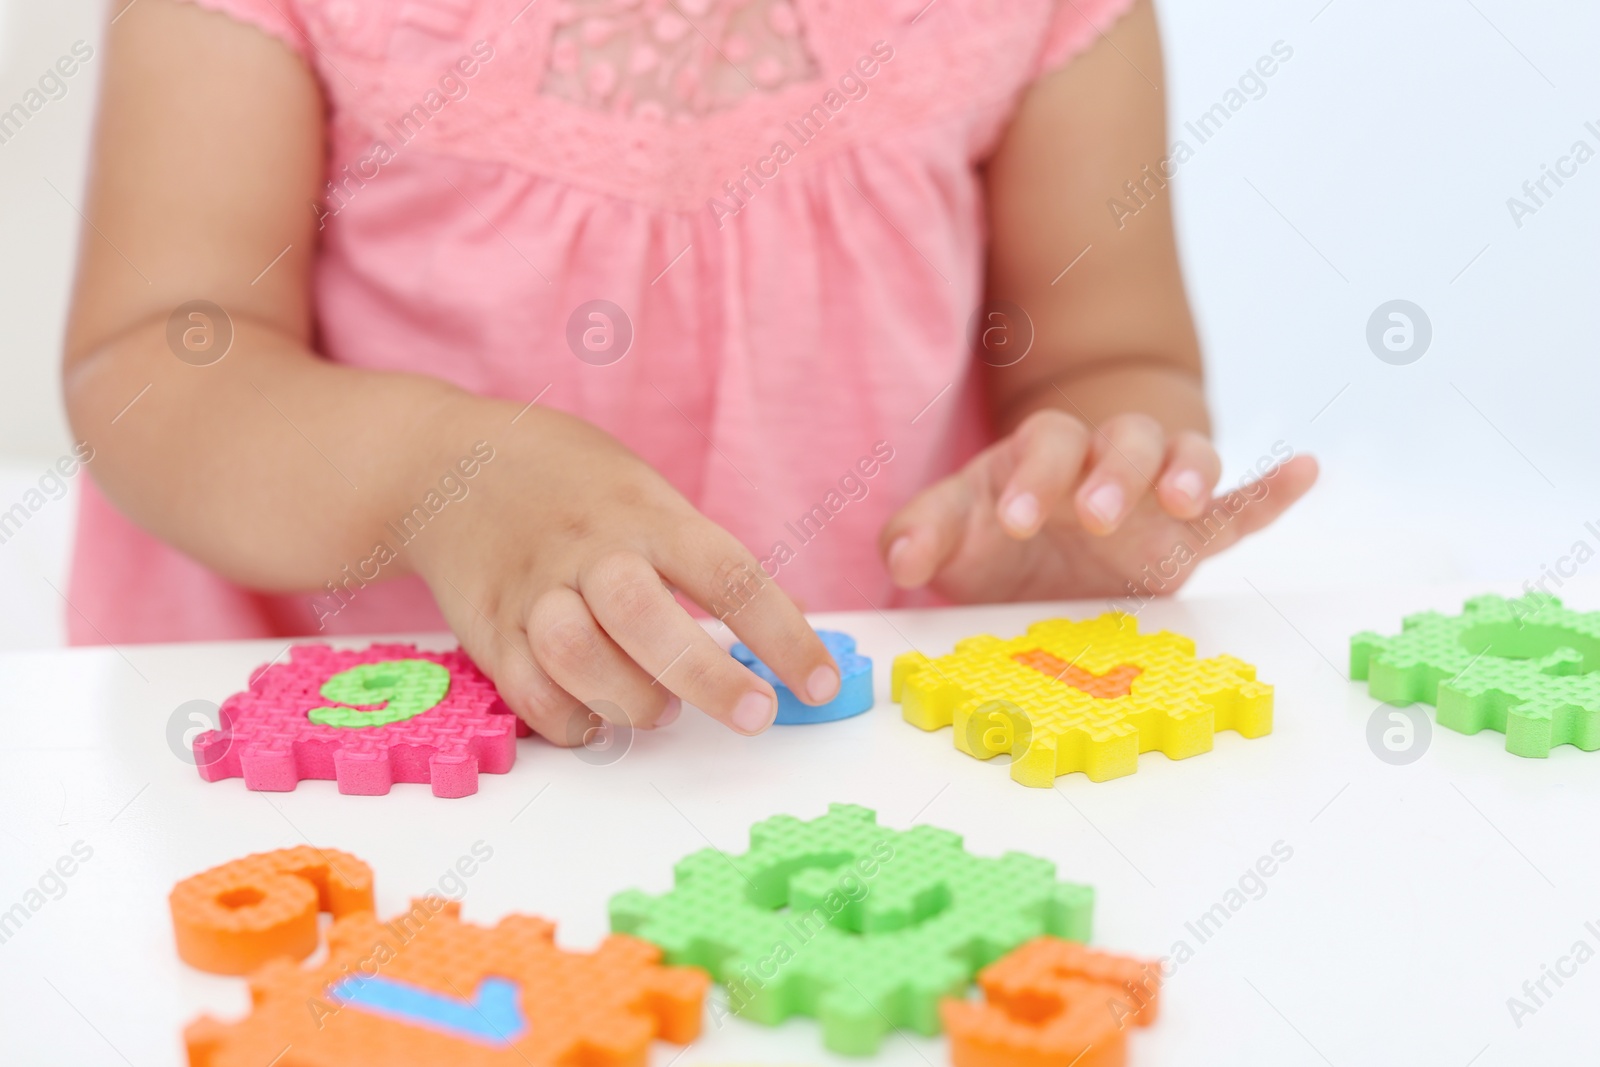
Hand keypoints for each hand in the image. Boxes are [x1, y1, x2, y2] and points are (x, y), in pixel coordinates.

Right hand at [410, 406, 839, 744]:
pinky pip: (528, 692)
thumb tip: (780, 627)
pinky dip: (570, 720)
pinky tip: (597, 716)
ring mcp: (533, 589)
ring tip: (659, 712)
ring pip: (576, 656)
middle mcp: (590, 549)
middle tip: (755, 714)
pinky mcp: (488, 629)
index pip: (728, 574)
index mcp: (645, 512)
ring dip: (629, 699)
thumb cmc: (572, 483)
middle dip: (707, 676)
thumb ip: (696, 556)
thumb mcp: (644, 490)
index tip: (821, 683)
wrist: (447, 461)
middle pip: (646, 616)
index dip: (782, 634)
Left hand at [879, 410, 1317, 602]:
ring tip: (1187, 500)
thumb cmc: (989, 539)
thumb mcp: (949, 538)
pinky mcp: (1195, 538)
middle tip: (1094, 518)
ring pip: (1187, 456)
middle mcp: (1106, 461)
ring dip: (1190, 471)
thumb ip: (920, 537)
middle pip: (1124, 439)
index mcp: (1043, 454)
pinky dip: (1274, 490)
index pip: (1046, 445)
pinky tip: (1305, 469)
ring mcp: (1157, 494)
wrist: (1035, 561)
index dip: (1032, 479)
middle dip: (1114, 474)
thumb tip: (901, 559)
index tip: (1011, 522)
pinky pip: (1242, 508)